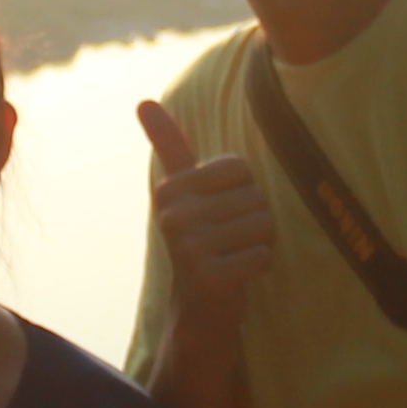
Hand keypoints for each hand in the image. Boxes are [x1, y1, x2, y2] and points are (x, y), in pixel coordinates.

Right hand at [139, 100, 274, 322]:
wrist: (198, 306)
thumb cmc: (201, 238)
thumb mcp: (183, 190)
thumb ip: (169, 145)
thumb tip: (143, 100)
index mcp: (170, 188)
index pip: (239, 168)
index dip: (242, 190)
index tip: (220, 211)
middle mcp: (173, 215)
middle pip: (254, 197)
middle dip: (254, 220)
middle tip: (229, 241)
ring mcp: (188, 248)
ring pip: (263, 225)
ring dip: (259, 243)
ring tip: (234, 255)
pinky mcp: (208, 277)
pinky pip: (263, 255)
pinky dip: (260, 266)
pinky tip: (238, 275)